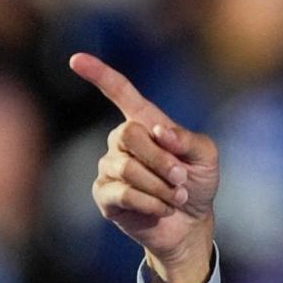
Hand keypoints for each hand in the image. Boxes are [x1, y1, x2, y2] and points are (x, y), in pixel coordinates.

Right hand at [69, 52, 219, 282]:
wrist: (191, 222)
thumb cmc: (197, 183)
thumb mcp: (206, 157)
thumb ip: (188, 140)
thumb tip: (160, 132)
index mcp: (145, 123)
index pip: (120, 93)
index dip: (100, 75)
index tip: (76, 60)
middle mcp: (122, 141)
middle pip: (128, 134)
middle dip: (161, 160)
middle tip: (181, 178)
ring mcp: (110, 167)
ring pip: (128, 168)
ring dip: (161, 186)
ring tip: (176, 197)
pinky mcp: (105, 195)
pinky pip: (123, 193)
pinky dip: (151, 203)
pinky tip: (162, 209)